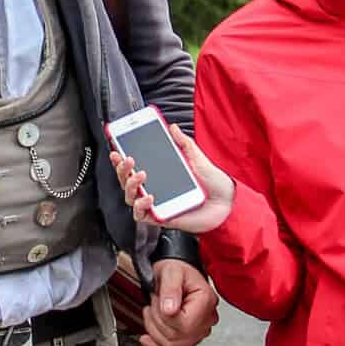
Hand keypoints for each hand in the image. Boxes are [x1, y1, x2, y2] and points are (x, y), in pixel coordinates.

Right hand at [110, 122, 233, 235]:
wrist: (227, 203)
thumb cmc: (212, 184)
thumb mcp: (197, 158)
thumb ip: (184, 143)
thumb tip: (172, 127)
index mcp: (159, 175)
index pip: (134, 168)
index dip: (121, 160)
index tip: (117, 150)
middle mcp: (154, 189)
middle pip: (126, 182)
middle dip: (122, 169)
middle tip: (128, 159)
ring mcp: (156, 204)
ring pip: (129, 197)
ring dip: (130, 185)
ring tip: (141, 175)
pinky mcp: (161, 218)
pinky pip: (141, 215)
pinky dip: (141, 205)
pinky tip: (149, 196)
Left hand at [141, 259, 218, 345]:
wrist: (176, 272)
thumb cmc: (176, 269)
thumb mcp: (170, 272)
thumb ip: (170, 290)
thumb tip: (169, 310)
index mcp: (205, 301)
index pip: (184, 325)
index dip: (164, 317)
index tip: (158, 302)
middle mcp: (207, 318)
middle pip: (177, 338)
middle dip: (156, 321)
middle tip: (154, 303)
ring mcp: (200, 330)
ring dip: (154, 331)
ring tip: (153, 312)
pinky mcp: (191, 337)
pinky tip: (148, 340)